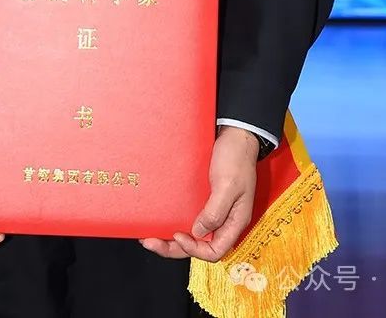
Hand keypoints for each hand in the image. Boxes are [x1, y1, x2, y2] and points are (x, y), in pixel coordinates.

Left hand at [140, 127, 257, 260]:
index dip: (194, 249)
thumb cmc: (236, 157)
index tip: (178, 235)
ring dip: (171, 238)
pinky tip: (161, 218)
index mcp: (234, 221)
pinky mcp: (204, 198)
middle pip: (198, 245)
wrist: (236, 134)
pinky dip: (175, 221)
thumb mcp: (228, 185)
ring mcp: (213, 210)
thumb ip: (215, 211)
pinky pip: (189, 216)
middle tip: (150, 242)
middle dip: (173, 248)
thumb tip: (198, 233)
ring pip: (192, 233)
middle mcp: (223, 220)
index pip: (214, 251)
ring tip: (149, 236)